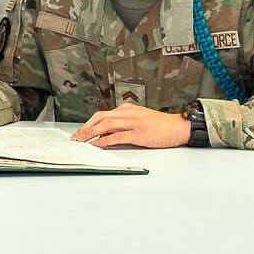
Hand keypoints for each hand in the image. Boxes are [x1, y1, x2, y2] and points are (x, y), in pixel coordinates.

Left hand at [71, 104, 191, 148]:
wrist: (178, 127)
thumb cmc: (160, 125)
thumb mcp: (139, 120)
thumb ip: (123, 125)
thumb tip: (106, 134)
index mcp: (127, 109)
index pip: (103, 114)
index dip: (89, 123)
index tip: (81, 131)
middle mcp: (128, 113)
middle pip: (100, 117)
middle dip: (86, 127)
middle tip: (76, 137)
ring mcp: (133, 122)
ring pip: (105, 125)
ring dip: (91, 133)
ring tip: (82, 140)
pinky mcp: (138, 133)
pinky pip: (116, 136)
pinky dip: (104, 141)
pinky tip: (97, 145)